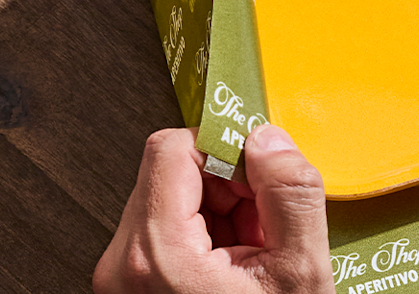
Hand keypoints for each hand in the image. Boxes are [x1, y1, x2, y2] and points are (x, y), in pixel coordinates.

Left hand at [94, 125, 333, 293]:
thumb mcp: (299, 276)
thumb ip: (290, 196)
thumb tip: (268, 140)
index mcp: (156, 255)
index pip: (173, 150)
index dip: (225, 151)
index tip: (262, 175)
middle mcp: (123, 264)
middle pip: (170, 174)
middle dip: (228, 189)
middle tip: (266, 230)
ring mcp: (120, 280)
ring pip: (170, 200)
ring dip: (221, 215)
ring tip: (253, 260)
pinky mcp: (127, 289)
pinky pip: (165, 233)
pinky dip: (206, 240)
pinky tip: (235, 272)